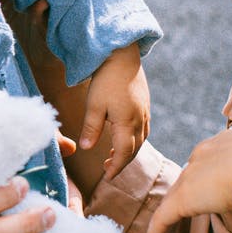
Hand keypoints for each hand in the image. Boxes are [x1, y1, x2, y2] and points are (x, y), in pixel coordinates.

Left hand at [78, 45, 148, 179]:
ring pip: (140, 140)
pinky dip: (133, 140)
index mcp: (127, 123)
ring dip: (128, 152)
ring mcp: (144, 113)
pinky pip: (143, 130)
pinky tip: (123, 138)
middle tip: (107, 170)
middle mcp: (140, 120)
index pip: (124, 153)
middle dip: (122, 162)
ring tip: (112, 157)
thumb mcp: (94, 105)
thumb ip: (91, 128)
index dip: (116, 167)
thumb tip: (86, 148)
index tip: (107, 177)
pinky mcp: (145, 105)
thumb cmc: (105, 79)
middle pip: (134, 149)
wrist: (122, 56)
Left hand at [142, 126, 231, 232]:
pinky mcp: (184, 197)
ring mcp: (194, 175)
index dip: (208, 183)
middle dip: (185, 202)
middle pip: (190, 181)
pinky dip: (158, 231)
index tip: (210, 198)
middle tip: (183, 222)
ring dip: (172, 224)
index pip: (212, 164)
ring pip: (175, 201)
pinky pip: (165, 217)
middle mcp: (207, 154)